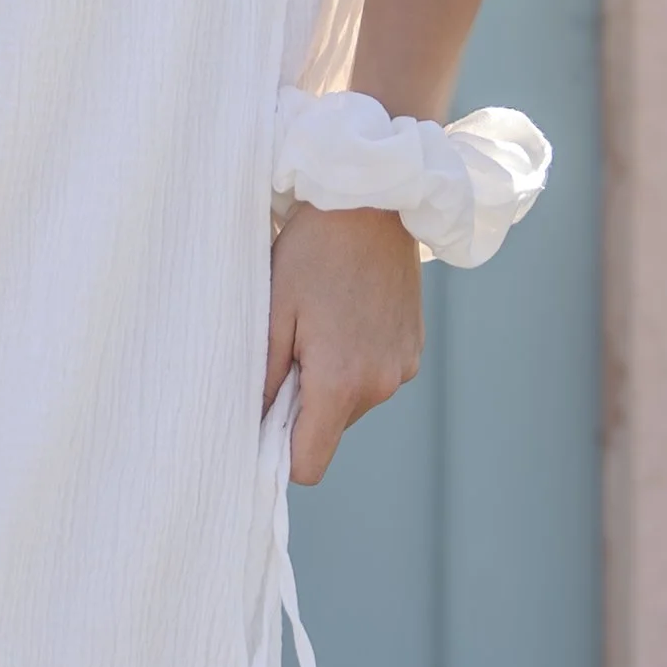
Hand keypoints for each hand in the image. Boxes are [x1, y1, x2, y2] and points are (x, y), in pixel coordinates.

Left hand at [264, 200, 422, 482]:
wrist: (372, 201)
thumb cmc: (313, 251)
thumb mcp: (273, 312)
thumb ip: (262, 378)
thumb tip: (253, 425)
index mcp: (340, 383)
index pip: (309, 465)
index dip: (281, 452)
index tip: (265, 417)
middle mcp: (379, 385)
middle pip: (330, 430)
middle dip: (305, 405)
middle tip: (290, 347)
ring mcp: (402, 368)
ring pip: (352, 404)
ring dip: (331, 381)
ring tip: (320, 324)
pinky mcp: (413, 350)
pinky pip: (375, 377)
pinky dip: (356, 361)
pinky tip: (346, 315)